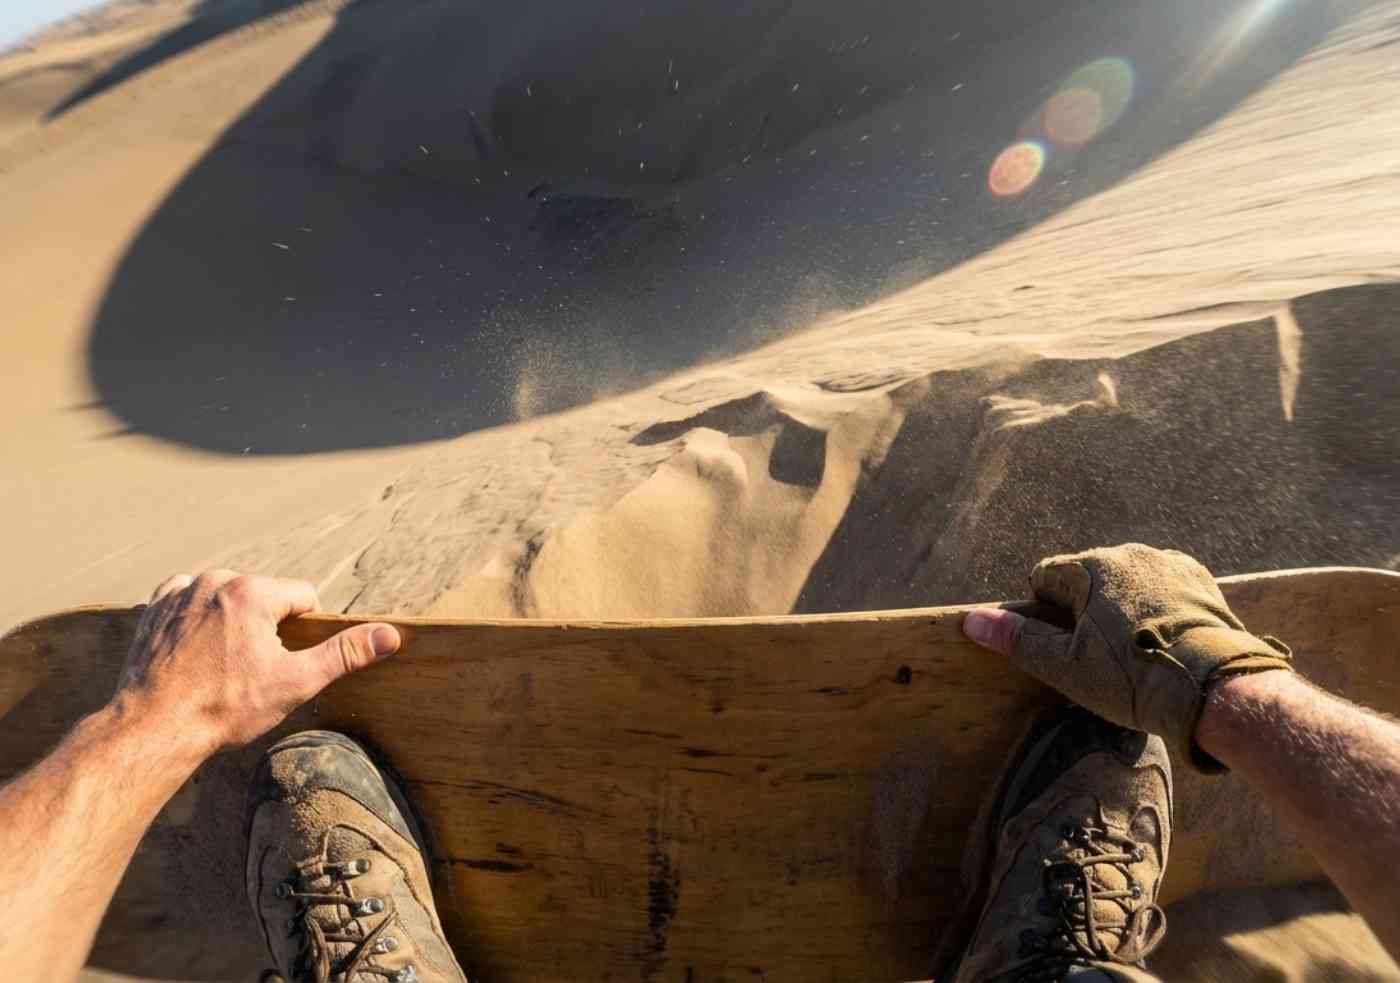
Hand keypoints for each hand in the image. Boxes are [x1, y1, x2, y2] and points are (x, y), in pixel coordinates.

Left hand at [113, 571, 400, 756]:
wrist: (153, 728)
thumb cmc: (225, 707)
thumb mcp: (295, 682)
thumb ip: (343, 653)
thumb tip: (389, 635)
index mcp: (255, 593)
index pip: (303, 597)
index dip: (302, 632)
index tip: (283, 663)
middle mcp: (217, 581)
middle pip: (263, 596)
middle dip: (265, 627)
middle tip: (249, 670)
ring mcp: (181, 592)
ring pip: (227, 598)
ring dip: (230, 622)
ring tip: (219, 665)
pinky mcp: (154, 608)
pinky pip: (187, 600)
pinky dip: (195, 619)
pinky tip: (194, 652)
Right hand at [962, 544, 1291, 770]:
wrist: (1218, 689)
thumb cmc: (1135, 680)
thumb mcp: (1067, 667)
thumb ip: (1019, 640)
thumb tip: (971, 620)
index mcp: (1091, 567)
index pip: (1045, 577)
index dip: (1046, 614)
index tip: (1065, 646)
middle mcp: (1129, 553)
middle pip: (1086, 578)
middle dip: (1085, 610)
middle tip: (1101, 658)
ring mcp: (1169, 564)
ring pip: (1125, 583)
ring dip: (1121, 608)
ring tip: (1136, 654)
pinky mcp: (1201, 580)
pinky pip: (1161, 588)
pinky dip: (1155, 609)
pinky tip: (1163, 644)